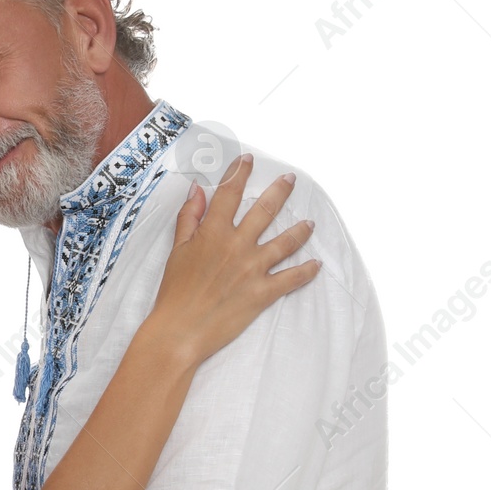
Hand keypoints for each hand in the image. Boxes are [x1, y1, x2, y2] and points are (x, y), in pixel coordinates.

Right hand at [149, 155, 318, 366]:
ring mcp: (254, 268)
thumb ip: (189, 218)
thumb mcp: (177, 250)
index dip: (240, 173)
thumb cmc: (174, 292)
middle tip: (291, 180)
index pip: (229, 193)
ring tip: (310, 223)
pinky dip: (307, 271)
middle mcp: (238, 245)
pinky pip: (292, 278)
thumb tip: (196, 191)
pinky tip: (316, 265)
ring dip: (301, 230)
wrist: (180, 329)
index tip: (248, 160)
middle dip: (280, 191)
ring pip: (285, 242)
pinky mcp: (263, 292)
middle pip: (265, 210)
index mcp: (213, 232)